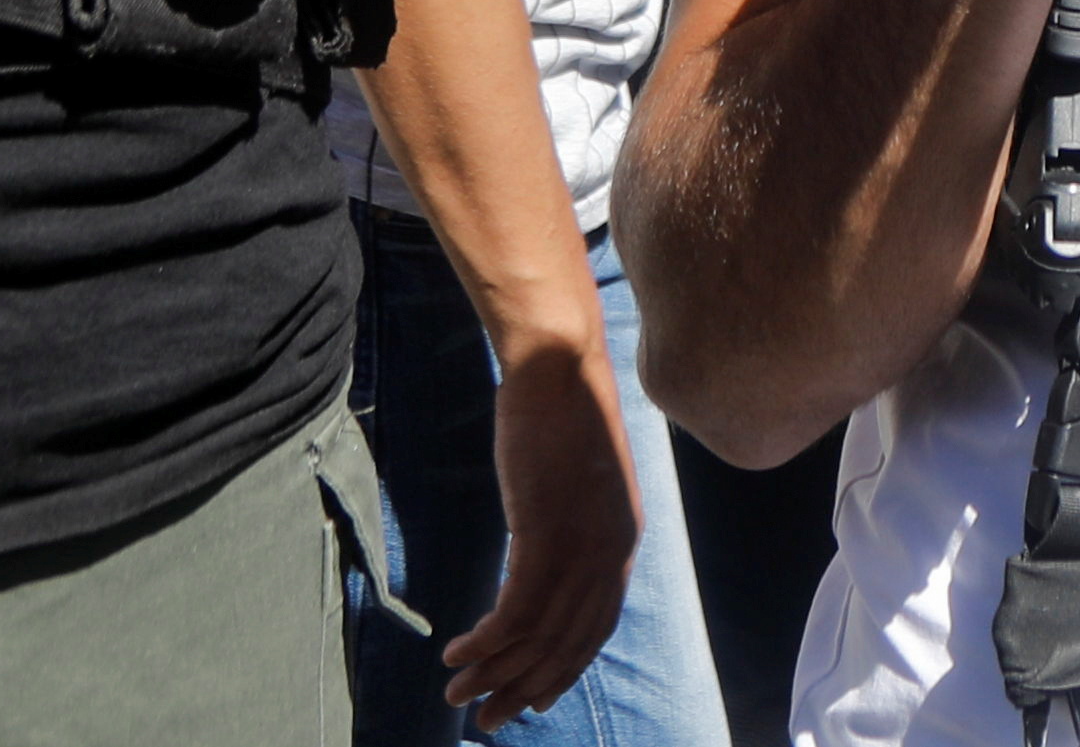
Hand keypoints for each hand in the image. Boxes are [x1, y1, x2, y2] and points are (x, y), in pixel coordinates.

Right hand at [442, 324, 643, 726]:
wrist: (559, 368)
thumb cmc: (562, 416)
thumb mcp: (580, 483)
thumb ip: (573, 527)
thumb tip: (544, 560)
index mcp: (622, 540)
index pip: (595, 628)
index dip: (562, 670)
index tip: (533, 700)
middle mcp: (609, 552)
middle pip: (566, 645)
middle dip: (523, 688)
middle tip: (486, 720)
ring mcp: (581, 546)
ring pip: (537, 637)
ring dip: (494, 673)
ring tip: (457, 694)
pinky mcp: (545, 535)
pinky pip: (514, 613)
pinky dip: (485, 643)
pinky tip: (457, 654)